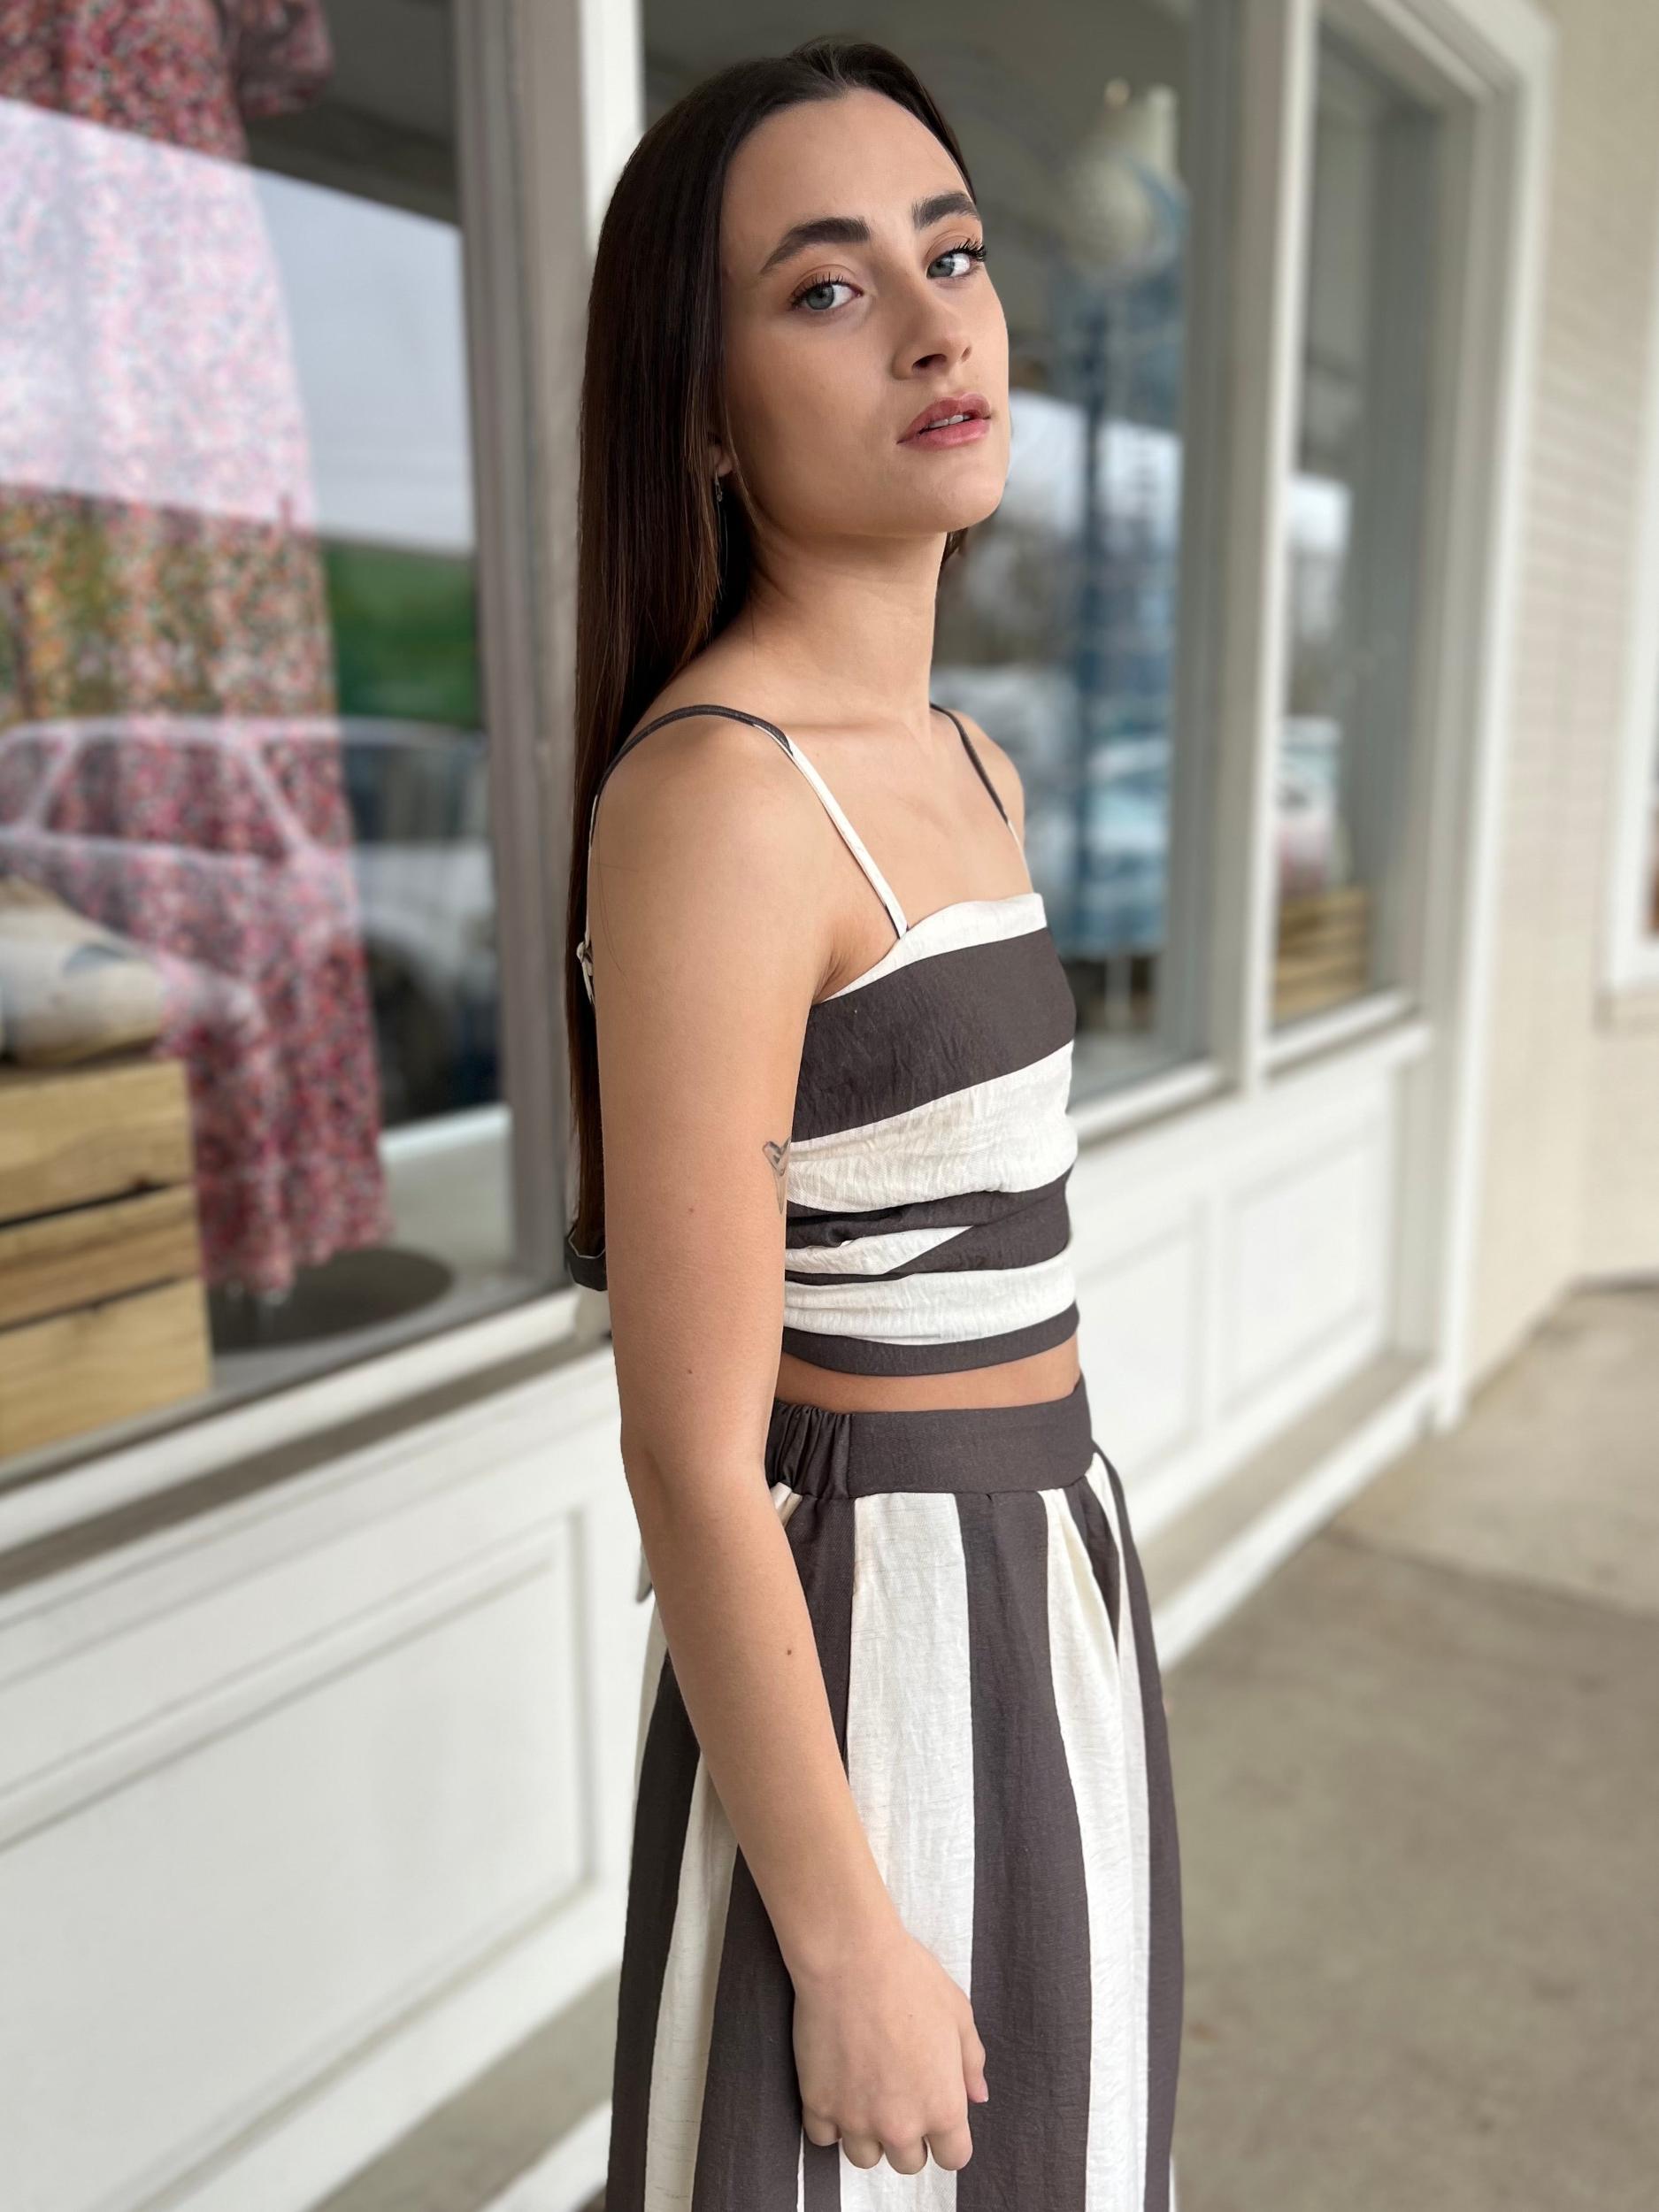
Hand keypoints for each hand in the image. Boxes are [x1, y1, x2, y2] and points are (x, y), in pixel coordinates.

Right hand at [791, 1921, 988, 2173]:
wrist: (851, 1958)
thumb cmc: (910, 1979)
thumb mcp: (959, 2014)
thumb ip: (971, 2062)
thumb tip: (977, 2096)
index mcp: (943, 2106)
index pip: (953, 2158)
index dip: (948, 2139)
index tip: (937, 2117)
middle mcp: (900, 2124)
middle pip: (908, 2162)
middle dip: (908, 2135)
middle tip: (899, 2095)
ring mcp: (855, 2118)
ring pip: (865, 2158)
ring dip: (868, 2134)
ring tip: (867, 2094)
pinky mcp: (818, 2104)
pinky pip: (824, 2138)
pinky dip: (830, 2120)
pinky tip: (837, 2089)